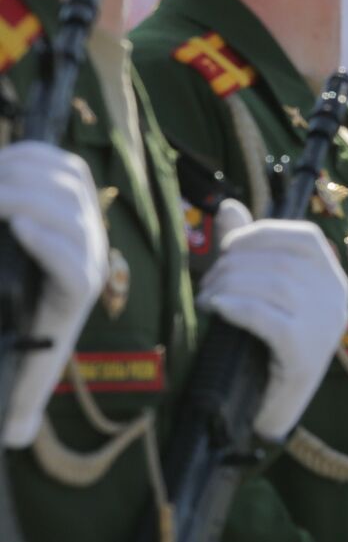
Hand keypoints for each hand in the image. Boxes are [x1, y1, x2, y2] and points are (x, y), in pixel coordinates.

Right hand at [0, 142, 108, 446]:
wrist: (43, 292)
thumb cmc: (26, 327)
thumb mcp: (25, 366)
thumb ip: (22, 399)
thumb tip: (15, 437)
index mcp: (76, 289)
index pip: (76, 262)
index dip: (53, 242)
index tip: (16, 228)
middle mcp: (91, 249)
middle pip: (69, 210)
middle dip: (24, 196)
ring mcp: (88, 216)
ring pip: (67, 180)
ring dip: (24, 173)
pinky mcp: (78, 189)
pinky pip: (63, 164)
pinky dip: (32, 158)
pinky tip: (5, 166)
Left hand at [197, 201, 347, 440]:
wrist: (271, 411)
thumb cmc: (264, 347)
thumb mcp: (264, 295)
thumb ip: (250, 250)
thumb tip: (228, 207)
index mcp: (334, 280)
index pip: (305, 237)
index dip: (261, 233)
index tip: (228, 247)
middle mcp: (338, 299)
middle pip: (284, 261)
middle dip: (235, 264)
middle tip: (206, 283)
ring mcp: (326, 326)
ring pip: (276, 285)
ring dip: (230, 285)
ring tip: (206, 299)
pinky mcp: (306, 352)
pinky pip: (268, 317)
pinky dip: (237, 307)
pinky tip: (216, 309)